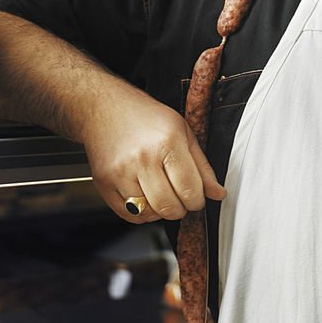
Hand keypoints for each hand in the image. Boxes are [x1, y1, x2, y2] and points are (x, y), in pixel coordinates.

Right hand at [80, 88, 225, 222]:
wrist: (104, 107)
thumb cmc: (145, 117)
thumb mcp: (183, 132)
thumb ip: (202, 166)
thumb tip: (217, 193)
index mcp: (167, 143)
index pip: (190, 189)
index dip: (198, 200)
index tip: (196, 198)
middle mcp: (142, 158)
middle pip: (169, 206)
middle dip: (181, 209)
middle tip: (181, 198)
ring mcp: (120, 172)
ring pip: (149, 214)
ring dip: (161, 211)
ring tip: (163, 193)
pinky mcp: (104, 183)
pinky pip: (128, 215)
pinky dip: (141, 213)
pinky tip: (146, 196)